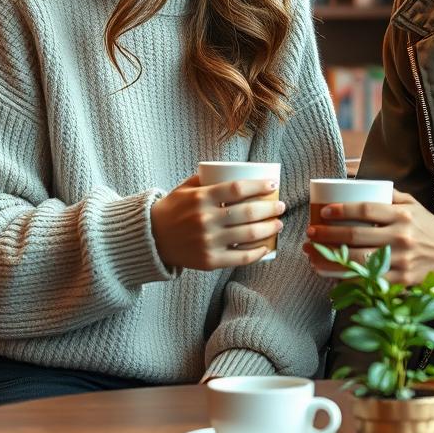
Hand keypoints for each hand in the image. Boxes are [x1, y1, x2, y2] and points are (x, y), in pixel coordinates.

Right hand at [151, 175, 284, 270]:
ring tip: (278, 224)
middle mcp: (206, 219)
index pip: (237, 188)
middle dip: (270, 208)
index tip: (273, 184)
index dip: (259, 186)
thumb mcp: (186, 188)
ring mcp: (208, 242)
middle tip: (281, 206)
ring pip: (248, 235)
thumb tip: (238, 171)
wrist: (152, 238)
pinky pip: (240, 257)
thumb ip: (208, 179)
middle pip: (247, 212)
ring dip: (269, 229)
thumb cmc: (173, 208)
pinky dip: (257, 253)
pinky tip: (266, 247)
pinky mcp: (209, 261)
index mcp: (201, 197)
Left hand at [303, 190, 433, 285]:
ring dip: (328, 258)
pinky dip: (344, 279)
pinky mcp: (400, 282)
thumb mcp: (410, 203)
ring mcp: (400, 262)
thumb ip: (385, 194)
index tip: (323, 210)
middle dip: (327, 234)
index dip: (341, 210)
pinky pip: (366, 282)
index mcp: (402, 215)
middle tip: (310, 232)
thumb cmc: (423, 225)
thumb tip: (352, 182)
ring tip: (311, 253)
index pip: (366, 210)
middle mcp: (401, 238)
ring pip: (357, 262)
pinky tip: (328, 273)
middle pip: (356, 236)